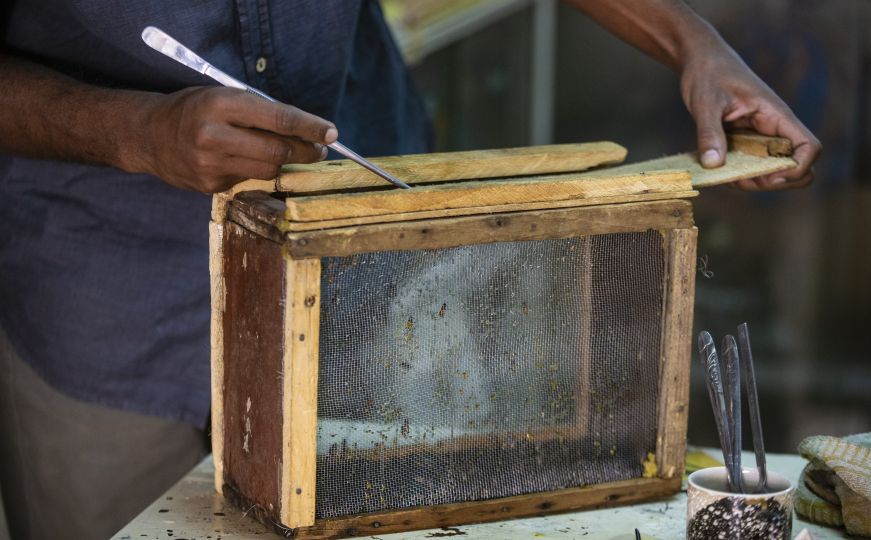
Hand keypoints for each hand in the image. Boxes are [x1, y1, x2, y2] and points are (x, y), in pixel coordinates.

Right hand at [130, 87, 336, 192]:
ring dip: (284, 164)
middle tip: (319, 149)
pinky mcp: (208, 186)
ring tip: (286, 153)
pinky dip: (255, 171)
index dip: (310, 128)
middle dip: (306, 152)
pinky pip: (248, 180)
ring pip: (268, 171)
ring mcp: (210, 165)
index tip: (332, 133)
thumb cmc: (194, 109)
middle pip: (278, 152)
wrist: (147, 135)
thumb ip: (261, 112)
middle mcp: (214, 135)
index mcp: (220, 104)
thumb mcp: (223, 96)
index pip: (279, 119)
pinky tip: (243, 160)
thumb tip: (306, 131)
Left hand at [680, 44, 820, 190]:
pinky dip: (739, 172)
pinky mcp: (746, 140)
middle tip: (740, 178)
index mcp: (775, 115)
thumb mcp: (705, 103)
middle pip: (794, 166)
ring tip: (724, 173)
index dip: (796, 168)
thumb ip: (709, 133)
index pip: (809, 147)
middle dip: (772, 181)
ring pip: (772, 169)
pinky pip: (752, 164)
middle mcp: (774, 128)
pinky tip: (717, 166)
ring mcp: (761, 135)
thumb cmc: (708, 74)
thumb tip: (714, 165)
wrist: (700, 60)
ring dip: (753, 180)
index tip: (768, 175)